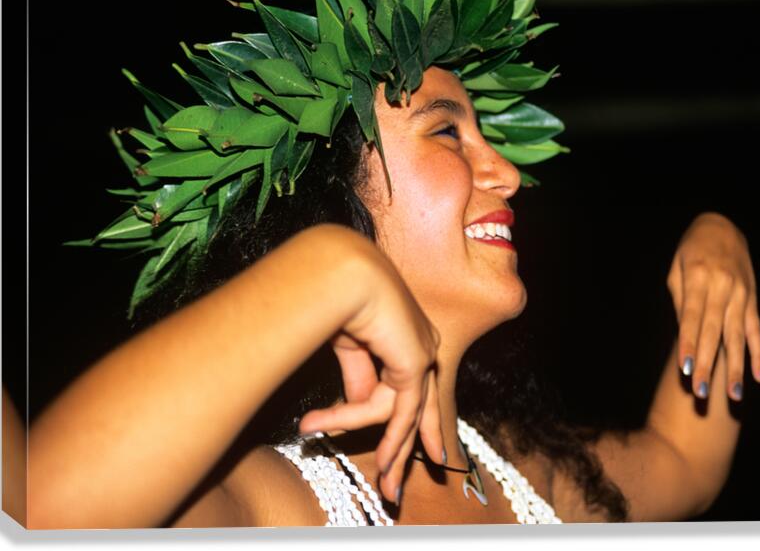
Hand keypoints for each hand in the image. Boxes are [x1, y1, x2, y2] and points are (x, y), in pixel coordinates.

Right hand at [296, 236, 443, 504]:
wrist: (340, 273)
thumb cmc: (336, 296)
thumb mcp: (349, 345)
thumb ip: (359, 377)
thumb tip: (358, 406)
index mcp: (408, 332)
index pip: (410, 385)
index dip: (406, 419)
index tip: (397, 449)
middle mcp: (423, 341)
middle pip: (420, 405)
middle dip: (410, 446)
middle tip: (399, 484)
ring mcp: (424, 351)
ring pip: (408, 414)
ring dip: (392, 450)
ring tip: (384, 486)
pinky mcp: (416, 361)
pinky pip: (405, 411)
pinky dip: (394, 439)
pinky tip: (386, 464)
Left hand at [666, 212, 759, 401]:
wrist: (722, 227)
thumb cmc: (690, 251)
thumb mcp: (676, 269)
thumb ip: (680, 301)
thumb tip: (684, 335)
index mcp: (697, 277)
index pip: (691, 318)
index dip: (689, 344)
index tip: (687, 369)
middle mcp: (722, 287)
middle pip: (714, 332)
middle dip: (708, 364)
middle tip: (702, 393)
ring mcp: (741, 294)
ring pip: (737, 336)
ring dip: (736, 367)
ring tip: (734, 394)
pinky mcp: (753, 299)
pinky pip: (756, 330)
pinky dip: (759, 353)